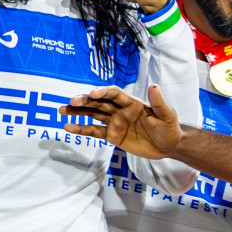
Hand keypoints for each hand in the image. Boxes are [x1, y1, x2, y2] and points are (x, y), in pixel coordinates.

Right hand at [60, 83, 181, 157]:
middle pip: (98, 102)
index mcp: (130, 102)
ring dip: (77, 111)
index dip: (103, 92)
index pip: (113, 94)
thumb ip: (158, 102)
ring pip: (92, 114)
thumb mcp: (167, 115)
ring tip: (62, 110)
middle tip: (72, 101)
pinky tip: (69, 127)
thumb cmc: (169, 128)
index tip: (93, 94)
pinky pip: (94, 130)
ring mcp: (114, 121)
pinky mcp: (112, 135)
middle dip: (85, 101)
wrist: (169, 146)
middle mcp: (119, 109)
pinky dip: (81, 129)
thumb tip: (154, 86)